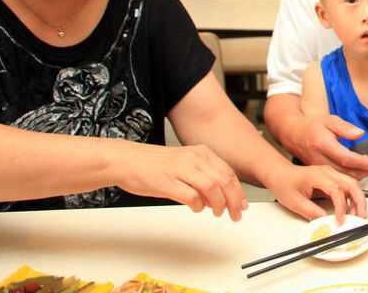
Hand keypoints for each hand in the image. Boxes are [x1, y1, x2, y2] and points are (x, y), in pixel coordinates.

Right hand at [113, 143, 248, 220]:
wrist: (126, 160)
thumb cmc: (153, 165)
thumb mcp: (184, 163)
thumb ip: (203, 176)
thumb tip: (220, 196)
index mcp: (200, 152)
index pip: (228, 172)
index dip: (238, 191)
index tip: (242, 204)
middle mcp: (193, 158)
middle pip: (224, 181)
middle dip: (234, 201)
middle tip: (236, 214)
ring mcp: (180, 169)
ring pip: (212, 188)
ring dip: (219, 205)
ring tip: (217, 213)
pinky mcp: (167, 182)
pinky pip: (191, 197)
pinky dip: (198, 206)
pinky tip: (196, 208)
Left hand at [267, 164, 367, 221]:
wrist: (280, 174)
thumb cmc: (284, 183)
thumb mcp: (293, 201)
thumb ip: (310, 211)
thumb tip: (325, 220)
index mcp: (317, 175)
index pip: (336, 189)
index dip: (341, 206)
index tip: (340, 219)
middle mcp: (327, 172)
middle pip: (351, 183)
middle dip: (360, 201)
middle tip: (361, 216)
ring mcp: (331, 173)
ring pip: (352, 183)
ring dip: (358, 199)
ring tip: (358, 214)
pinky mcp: (332, 178)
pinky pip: (347, 185)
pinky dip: (353, 197)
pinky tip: (352, 208)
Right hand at [289, 114, 367, 178]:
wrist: (293, 134)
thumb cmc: (312, 126)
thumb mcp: (329, 120)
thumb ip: (345, 127)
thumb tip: (360, 134)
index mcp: (322, 144)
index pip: (345, 158)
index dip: (362, 162)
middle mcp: (319, 159)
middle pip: (345, 171)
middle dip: (365, 171)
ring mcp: (318, 168)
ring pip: (341, 177)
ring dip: (360, 174)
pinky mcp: (319, 172)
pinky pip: (337, 178)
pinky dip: (351, 175)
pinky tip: (361, 170)